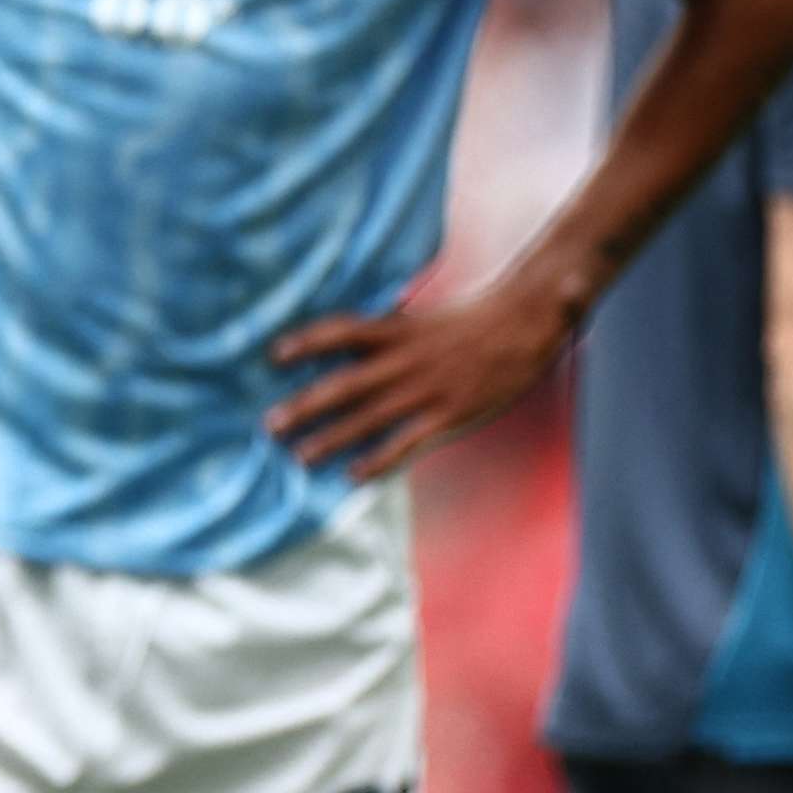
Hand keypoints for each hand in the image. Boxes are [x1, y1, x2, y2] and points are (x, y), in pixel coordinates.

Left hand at [267, 277, 579, 479]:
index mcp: (397, 329)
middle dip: (304, 406)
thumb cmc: (469, 320)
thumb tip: (345, 340)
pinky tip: (353, 475)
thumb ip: (386, 331)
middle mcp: (404, 360)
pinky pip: (406, 442)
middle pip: (344, 384)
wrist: (523, 323)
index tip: (273, 355)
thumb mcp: (420, 317)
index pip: (341, 332)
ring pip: (368, 419)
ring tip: (298, 457)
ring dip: (330, 439)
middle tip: (269, 425)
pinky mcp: (448, 416)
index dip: (307, 343)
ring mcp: (426, 390)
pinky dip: (378, 459)